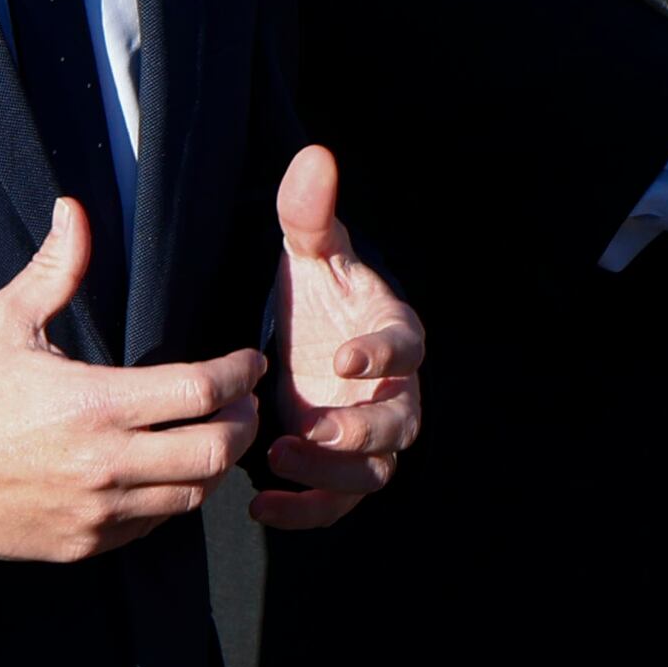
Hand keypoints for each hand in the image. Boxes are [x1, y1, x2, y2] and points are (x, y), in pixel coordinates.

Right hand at [0, 199, 265, 561]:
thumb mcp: (3, 322)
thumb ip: (54, 269)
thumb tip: (74, 209)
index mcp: (93, 403)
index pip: (198, 390)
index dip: (238, 373)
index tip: (249, 361)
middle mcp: (104, 464)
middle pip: (214, 450)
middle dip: (244, 421)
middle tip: (247, 400)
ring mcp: (96, 512)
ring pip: (192, 495)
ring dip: (216, 464)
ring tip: (217, 434)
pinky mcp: (85, 545)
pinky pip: (154, 524)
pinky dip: (175, 497)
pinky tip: (171, 470)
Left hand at [252, 144, 423, 526]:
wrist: (309, 338)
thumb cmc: (319, 292)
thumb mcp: (310, 251)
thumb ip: (310, 212)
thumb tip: (314, 156)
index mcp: (397, 333)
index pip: (406, 347)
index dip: (382, 354)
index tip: (345, 355)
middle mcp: (396, 392)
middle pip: (398, 425)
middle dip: (356, 432)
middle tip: (303, 430)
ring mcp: (371, 437)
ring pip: (372, 473)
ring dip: (330, 476)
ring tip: (275, 461)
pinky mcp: (342, 470)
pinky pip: (336, 504)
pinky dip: (305, 511)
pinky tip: (261, 505)